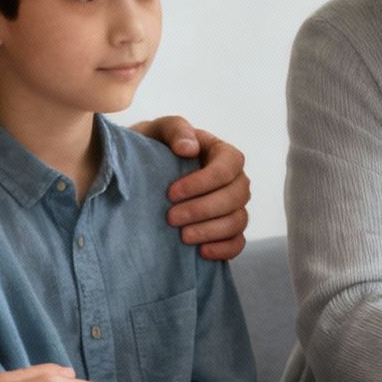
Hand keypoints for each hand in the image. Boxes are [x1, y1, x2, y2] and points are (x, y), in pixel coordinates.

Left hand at [132, 116, 250, 260]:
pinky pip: (238, 242)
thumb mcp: (158, 131)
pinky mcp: (228, 230)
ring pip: (238, 221)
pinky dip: (224, 249)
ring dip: (210, 231)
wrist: (143, 173)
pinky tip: (201, 251)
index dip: (203, 182)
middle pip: (236, 196)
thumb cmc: (154, 149)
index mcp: (223, 153)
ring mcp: (234, 206)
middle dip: (203, 209)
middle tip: (171, 218)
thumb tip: (189, 148)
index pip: (228, 167)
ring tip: (182, 236)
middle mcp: (235, 180)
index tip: (171, 192)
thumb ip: (175, 130)